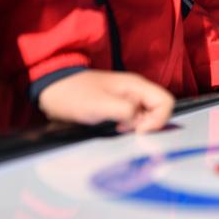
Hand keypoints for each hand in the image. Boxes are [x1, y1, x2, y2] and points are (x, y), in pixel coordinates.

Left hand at [38, 70, 174, 133]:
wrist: (53, 90)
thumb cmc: (75, 94)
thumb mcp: (100, 104)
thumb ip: (125, 111)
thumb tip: (141, 124)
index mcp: (137, 86)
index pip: (166, 102)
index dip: (158, 120)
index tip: (138, 131)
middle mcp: (136, 93)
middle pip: (159, 111)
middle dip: (148, 126)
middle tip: (126, 131)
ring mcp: (128, 101)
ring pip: (147, 118)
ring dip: (138, 129)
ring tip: (118, 131)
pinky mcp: (119, 110)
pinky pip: (134, 121)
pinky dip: (129, 129)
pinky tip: (115, 131)